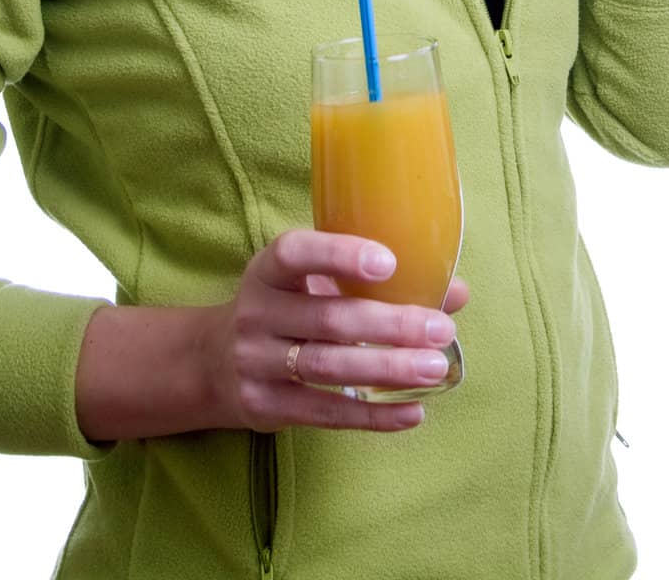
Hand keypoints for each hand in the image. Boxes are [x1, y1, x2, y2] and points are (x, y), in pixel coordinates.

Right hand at [202, 228, 463, 433]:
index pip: (296, 253)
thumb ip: (375, 282)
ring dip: (387, 369)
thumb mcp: (312, 284)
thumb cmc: (285, 309)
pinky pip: (324, 413)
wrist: (213, 363)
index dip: (340, 255)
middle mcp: (256, 312)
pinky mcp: (263, 406)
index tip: (389, 262)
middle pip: (327, 319)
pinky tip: (412, 413)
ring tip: (434, 368)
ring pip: (327, 367)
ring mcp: (255, 361)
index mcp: (269, 270)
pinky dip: (372, 415)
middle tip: (441, 330)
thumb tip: (455, 292)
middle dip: (390, 324)